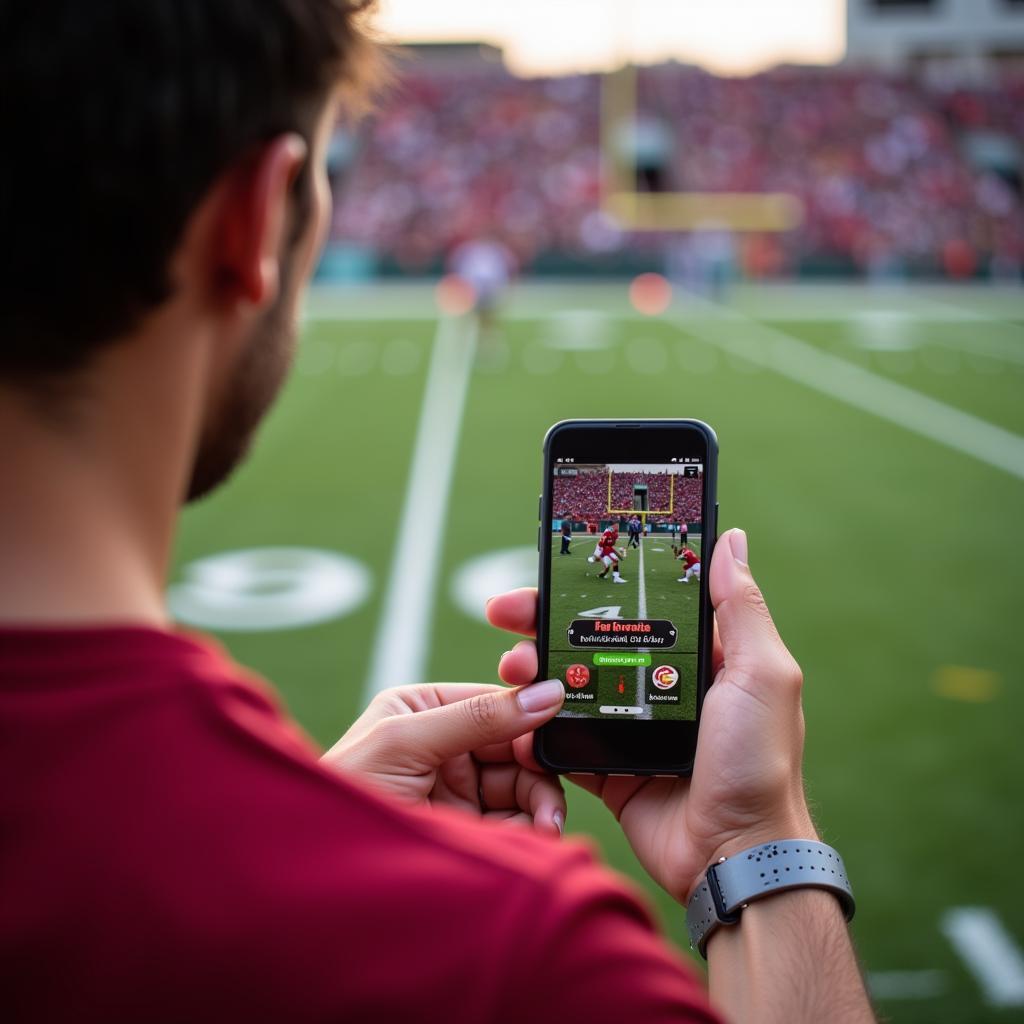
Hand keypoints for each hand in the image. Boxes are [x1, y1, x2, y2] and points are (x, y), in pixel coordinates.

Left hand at [321, 681, 567, 836]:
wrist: (316, 872)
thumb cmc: (345, 794)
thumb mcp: (407, 742)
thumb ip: (477, 716)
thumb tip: (543, 692)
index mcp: (422, 708)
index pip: (493, 701)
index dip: (528, 716)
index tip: (559, 734)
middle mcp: (442, 744)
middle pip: (513, 745)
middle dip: (537, 770)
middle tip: (550, 798)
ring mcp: (454, 788)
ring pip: (520, 786)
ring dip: (539, 804)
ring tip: (544, 827)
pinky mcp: (464, 829)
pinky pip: (513, 822)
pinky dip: (529, 830)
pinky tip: (533, 840)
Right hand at [488, 529, 814, 903]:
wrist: (733, 857)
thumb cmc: (758, 764)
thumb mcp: (760, 675)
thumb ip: (741, 610)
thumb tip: (729, 540)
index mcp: (699, 657)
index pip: (638, 604)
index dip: (595, 583)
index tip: (555, 567)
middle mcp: (662, 685)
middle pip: (591, 638)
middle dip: (544, 621)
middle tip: (505, 610)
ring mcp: (632, 724)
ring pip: (569, 684)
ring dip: (532, 669)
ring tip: (510, 665)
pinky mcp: (609, 765)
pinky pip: (563, 737)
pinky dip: (536, 724)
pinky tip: (515, 712)